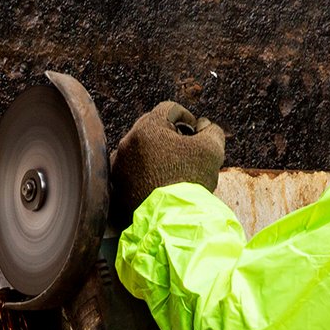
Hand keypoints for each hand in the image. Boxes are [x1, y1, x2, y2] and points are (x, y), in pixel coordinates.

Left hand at [109, 101, 225, 227]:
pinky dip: (144, 171)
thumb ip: (211, 130)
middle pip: (151, 127)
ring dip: (155, 153)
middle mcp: (128, 142)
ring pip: (140, 149)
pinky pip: (131, 170)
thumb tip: (203, 125)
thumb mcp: (212, 149)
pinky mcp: (117, 185)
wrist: (171, 219)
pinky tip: (158, 182)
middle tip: (185, 150)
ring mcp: (119, 165)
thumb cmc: (191, 180)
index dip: (187, 117)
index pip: (169, 109)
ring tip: (171, 168)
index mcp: (148, 128)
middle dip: (170, 134)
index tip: (195, 132)